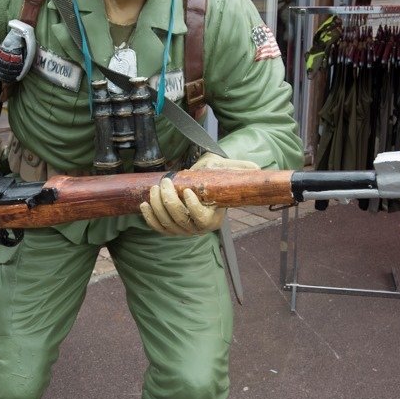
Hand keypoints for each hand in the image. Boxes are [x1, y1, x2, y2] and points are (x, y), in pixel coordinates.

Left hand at [139, 153, 259, 236]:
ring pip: (166, 223)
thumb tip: (256, 168)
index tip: (187, 190)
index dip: (192, 207)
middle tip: (165, 182)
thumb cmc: (216, 177)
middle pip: (180, 219)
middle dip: (169, 201)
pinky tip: (144, 203)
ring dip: (157, 206)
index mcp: (213, 219)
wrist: (202, 186)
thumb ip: (241, 169)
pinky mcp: (169, 228)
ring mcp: (182, 230)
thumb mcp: (228, 170)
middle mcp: (198, 229)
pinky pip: (157, 227)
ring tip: (156, 187)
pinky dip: (149, 217)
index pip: (201, 218)